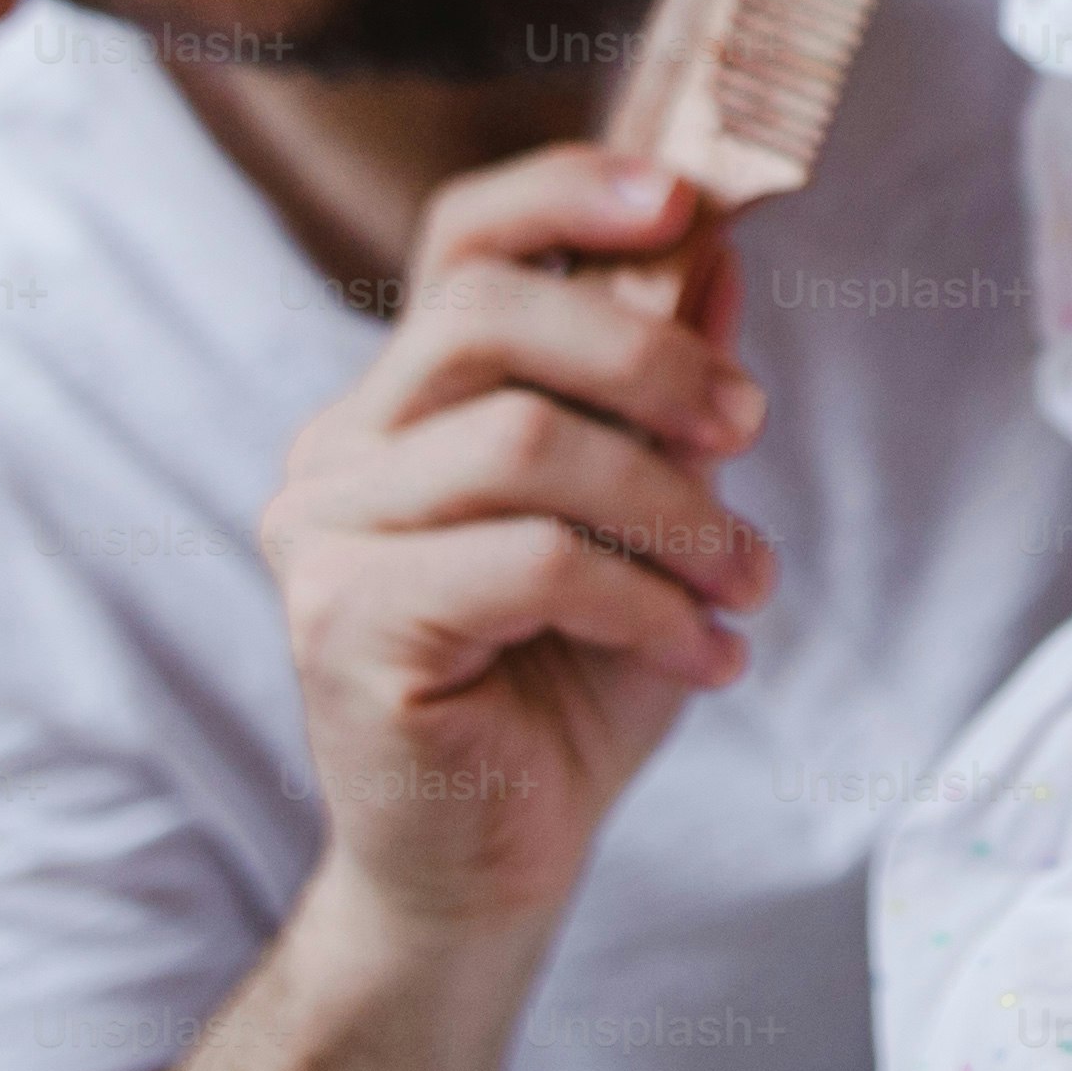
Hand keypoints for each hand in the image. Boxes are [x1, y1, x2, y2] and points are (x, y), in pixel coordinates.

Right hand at [252, 148, 776, 935]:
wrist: (489, 878)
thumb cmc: (561, 696)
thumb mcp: (644, 522)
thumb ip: (660, 397)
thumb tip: (716, 252)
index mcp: (396, 407)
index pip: (461, 242)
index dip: (568, 191)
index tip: (686, 198)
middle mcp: (334, 453)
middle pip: (486, 313)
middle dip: (649, 357)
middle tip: (749, 429)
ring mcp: (322, 537)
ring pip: (521, 439)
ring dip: (674, 508)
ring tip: (747, 583)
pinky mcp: (344, 625)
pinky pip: (529, 560)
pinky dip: (647, 600)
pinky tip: (708, 657)